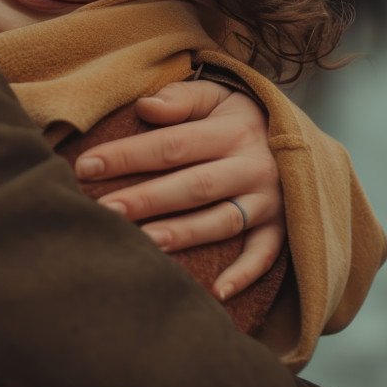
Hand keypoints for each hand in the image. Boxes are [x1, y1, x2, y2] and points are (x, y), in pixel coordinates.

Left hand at [74, 80, 285, 298]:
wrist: (299, 138)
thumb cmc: (239, 117)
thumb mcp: (218, 95)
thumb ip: (182, 97)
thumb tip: (145, 106)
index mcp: (232, 131)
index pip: (172, 145)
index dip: (128, 155)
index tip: (87, 166)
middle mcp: (252, 167)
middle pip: (193, 185)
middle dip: (147, 199)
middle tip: (105, 210)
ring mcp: (270, 200)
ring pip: (222, 221)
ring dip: (183, 234)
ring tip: (143, 244)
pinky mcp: (282, 227)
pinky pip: (266, 254)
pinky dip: (245, 274)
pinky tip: (215, 292)